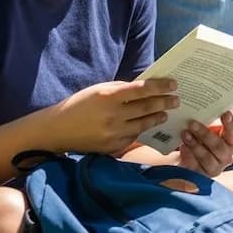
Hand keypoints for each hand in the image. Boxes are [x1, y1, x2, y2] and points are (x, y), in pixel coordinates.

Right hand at [47, 79, 177, 153]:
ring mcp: (113, 133)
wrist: (57, 130)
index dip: (161, 87)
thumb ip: (122, 90)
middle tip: (176, 100)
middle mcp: (112, 116)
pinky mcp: (112, 147)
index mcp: (108, 97)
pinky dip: (142, 130)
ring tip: (165, 113)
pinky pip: (133, 137)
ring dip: (157, 118)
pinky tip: (149, 125)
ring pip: (143, 124)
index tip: (174, 85)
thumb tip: (146, 88)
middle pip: (147, 108)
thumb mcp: (99, 90)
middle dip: (165, 103)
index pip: (142, 90)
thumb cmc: (80, 105)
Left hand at [177, 112, 232, 176]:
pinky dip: (188, 155)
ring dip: (195, 144)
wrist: (188, 163)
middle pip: (219, 147)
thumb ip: (208, 124)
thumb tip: (200, 111)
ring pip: (206, 157)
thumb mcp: (207, 132)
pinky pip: (194, 166)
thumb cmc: (201, 142)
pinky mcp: (201, 176)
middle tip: (192, 123)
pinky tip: (182, 147)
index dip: (230, 124)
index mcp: (230, 143)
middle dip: (205, 134)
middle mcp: (226, 157)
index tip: (225, 113)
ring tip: (184, 133)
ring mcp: (214, 168)